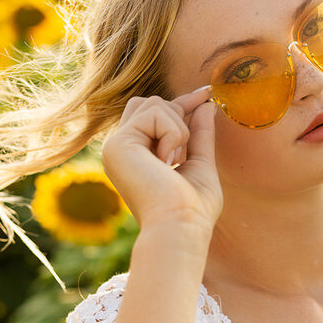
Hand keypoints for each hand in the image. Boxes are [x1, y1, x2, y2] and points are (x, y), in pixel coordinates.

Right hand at [100, 87, 222, 234]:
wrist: (180, 227)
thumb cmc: (193, 209)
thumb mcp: (200, 165)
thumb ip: (200, 135)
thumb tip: (205, 104)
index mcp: (136, 157)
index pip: (155, 115)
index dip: (182, 103)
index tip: (206, 94)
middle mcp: (122, 150)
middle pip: (149, 103)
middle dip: (178, 115)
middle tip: (185, 152)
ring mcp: (116, 146)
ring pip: (153, 104)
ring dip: (178, 129)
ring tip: (176, 161)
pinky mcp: (118, 144)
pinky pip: (154, 113)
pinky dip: (172, 134)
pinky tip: (168, 162)